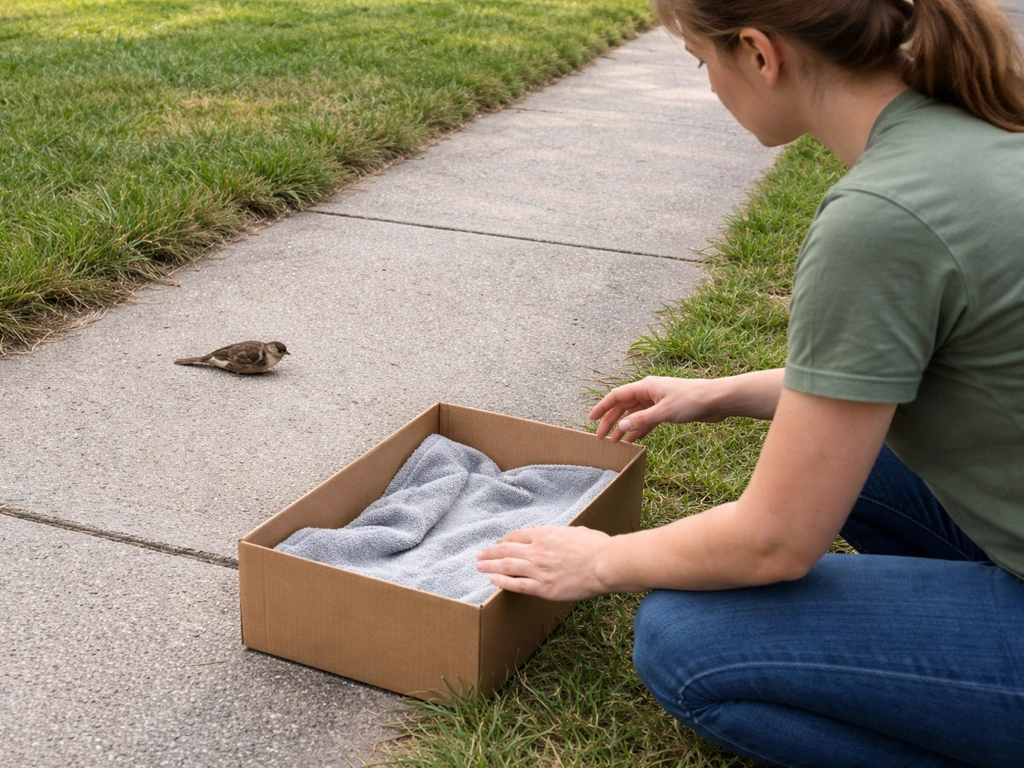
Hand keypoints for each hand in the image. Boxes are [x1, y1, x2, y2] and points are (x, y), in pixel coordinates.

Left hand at [475, 526, 610, 600]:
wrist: (605, 563)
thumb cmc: (597, 546)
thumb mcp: (575, 531)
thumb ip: (560, 533)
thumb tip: (551, 533)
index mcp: (545, 535)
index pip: (516, 536)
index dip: (503, 541)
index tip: (498, 544)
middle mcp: (537, 550)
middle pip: (506, 550)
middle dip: (490, 553)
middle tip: (479, 555)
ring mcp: (539, 569)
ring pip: (507, 566)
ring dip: (489, 566)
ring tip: (478, 567)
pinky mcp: (544, 588)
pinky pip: (517, 585)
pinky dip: (502, 582)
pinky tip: (492, 580)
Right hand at [589, 376, 722, 442]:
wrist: (717, 400)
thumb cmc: (692, 400)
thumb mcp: (665, 412)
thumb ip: (642, 420)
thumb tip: (621, 426)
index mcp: (645, 387)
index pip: (617, 396)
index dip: (602, 407)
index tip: (591, 420)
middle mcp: (649, 392)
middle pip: (623, 406)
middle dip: (611, 421)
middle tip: (601, 437)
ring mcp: (657, 401)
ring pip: (635, 414)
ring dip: (624, 427)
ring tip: (615, 442)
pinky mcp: (667, 410)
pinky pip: (647, 420)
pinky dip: (639, 429)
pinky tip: (633, 440)